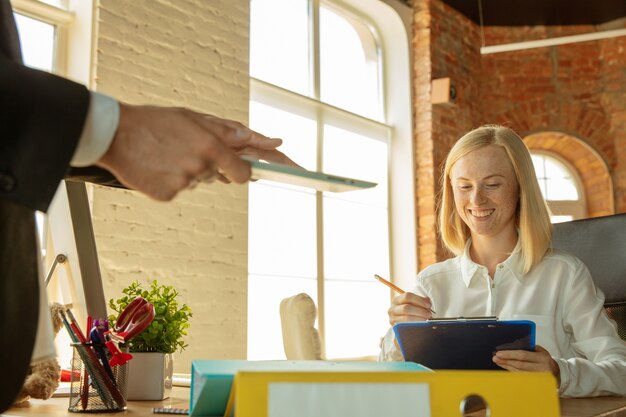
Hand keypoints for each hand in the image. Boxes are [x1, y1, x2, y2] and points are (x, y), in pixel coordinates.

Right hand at [97, 104, 285, 200]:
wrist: (114, 134)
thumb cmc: (155, 121)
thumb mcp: (193, 118)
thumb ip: (226, 131)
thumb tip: (252, 139)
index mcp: (211, 147)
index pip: (242, 173)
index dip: (241, 172)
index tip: (238, 171)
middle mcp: (200, 167)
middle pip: (215, 176)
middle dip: (206, 165)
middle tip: (182, 149)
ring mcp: (183, 184)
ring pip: (195, 182)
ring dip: (185, 172)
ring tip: (165, 154)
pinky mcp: (166, 196)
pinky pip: (177, 191)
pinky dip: (169, 182)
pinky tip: (156, 166)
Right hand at [387, 292, 433, 325]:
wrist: (403, 324)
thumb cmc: (410, 312)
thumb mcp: (414, 304)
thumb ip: (421, 301)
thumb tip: (427, 302)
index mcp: (397, 300)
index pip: (408, 296)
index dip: (419, 300)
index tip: (428, 305)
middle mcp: (393, 308)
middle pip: (407, 308)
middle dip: (420, 311)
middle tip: (429, 314)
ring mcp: (393, 318)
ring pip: (407, 318)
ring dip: (419, 319)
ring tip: (426, 320)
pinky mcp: (395, 327)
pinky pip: (406, 326)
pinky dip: (415, 325)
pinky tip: (421, 325)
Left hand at [492, 345, 560, 383]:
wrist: (557, 372)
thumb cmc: (545, 359)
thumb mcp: (540, 350)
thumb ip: (529, 347)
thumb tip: (513, 345)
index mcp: (543, 358)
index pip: (523, 355)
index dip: (510, 354)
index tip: (499, 353)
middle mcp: (542, 368)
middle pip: (520, 364)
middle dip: (506, 360)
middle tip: (495, 358)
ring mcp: (539, 377)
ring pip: (519, 371)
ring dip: (506, 366)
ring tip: (498, 362)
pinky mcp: (536, 383)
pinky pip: (521, 376)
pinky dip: (511, 371)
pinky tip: (505, 367)